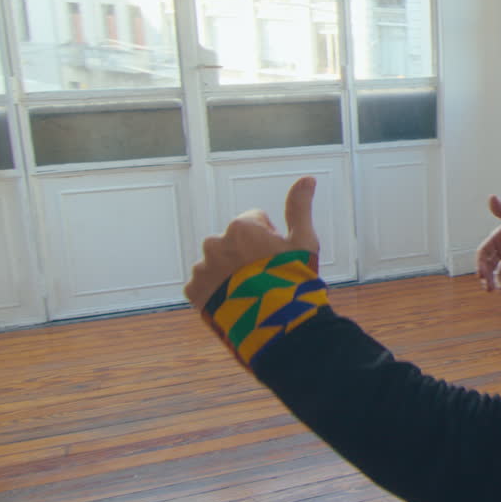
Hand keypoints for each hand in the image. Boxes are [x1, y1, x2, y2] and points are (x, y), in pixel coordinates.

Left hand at [186, 176, 319, 310]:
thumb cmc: (292, 279)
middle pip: (233, 242)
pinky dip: (215, 291)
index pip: (255, 222)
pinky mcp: (193, 291)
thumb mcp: (303, 241)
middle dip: (246, 255)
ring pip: (217, 263)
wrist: (274, 324)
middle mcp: (215, 242)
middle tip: (265, 278)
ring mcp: (202, 267)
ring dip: (229, 273)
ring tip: (250, 294)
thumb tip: (307, 178)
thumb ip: (299, 207)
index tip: (278, 259)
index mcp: (241, 227)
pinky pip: (203, 285)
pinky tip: (234, 302)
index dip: (270, 240)